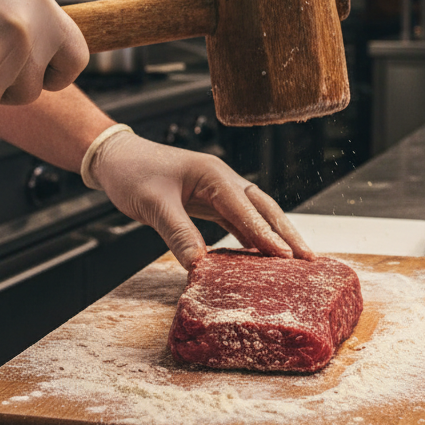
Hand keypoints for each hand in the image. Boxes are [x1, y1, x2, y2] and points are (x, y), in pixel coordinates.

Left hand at [87, 131, 314, 268]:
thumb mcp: (154, 205)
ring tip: (296, 260)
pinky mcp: (209, 201)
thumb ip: (179, 233)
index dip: (267, 234)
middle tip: (309, 258)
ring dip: (275, 235)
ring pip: (255, 214)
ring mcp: (218, 190)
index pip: (246, 209)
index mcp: (213, 175)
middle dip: (287, 232)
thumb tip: (200, 265)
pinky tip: (262, 255)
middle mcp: (222, 180)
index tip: (286, 256)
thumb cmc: (133, 173)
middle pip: (264, 207)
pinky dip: (253, 237)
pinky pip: (239, 221)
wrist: (115, 158)